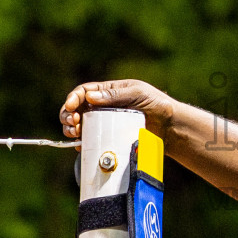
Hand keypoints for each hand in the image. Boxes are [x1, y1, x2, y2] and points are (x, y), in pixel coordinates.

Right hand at [59, 79, 176, 138]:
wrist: (169, 126)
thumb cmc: (156, 104)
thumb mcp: (138, 93)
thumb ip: (116, 95)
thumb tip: (90, 97)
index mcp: (108, 91)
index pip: (84, 92)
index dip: (73, 98)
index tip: (71, 106)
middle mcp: (102, 107)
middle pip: (76, 109)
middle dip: (68, 115)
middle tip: (73, 123)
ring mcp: (104, 124)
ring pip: (79, 125)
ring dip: (71, 129)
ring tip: (75, 133)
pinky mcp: (108, 138)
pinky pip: (90, 140)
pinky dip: (80, 143)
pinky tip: (80, 146)